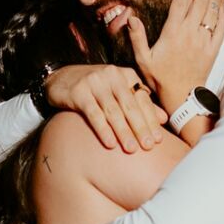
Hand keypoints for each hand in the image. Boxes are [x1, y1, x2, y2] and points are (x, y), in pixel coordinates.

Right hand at [44, 63, 167, 152]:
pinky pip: (94, 114)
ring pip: (113, 111)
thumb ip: (139, 103)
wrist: (60, 78)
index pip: (142, 99)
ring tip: (131, 149)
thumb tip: (163, 119)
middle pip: (130, 105)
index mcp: (125, 75)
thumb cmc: (94, 88)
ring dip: (123, 132)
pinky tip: (110, 144)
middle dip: (140, 128)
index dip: (151, 120)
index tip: (158, 140)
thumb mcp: (118, 91)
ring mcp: (94, 82)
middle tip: (148, 147)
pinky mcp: (79, 92)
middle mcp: (112, 76)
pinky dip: (103, 130)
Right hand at [124, 0, 223, 110]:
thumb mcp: (142, 59)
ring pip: (211, 12)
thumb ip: (136, 37)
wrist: (181, 98)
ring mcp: (204, 41)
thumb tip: (132, 18)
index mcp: (173, 33)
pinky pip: (221, 27)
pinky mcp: (213, 49)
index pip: (180, 2)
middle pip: (199, 2)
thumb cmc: (159, 79)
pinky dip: (222, 13)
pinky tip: (221, 3)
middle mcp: (190, 34)